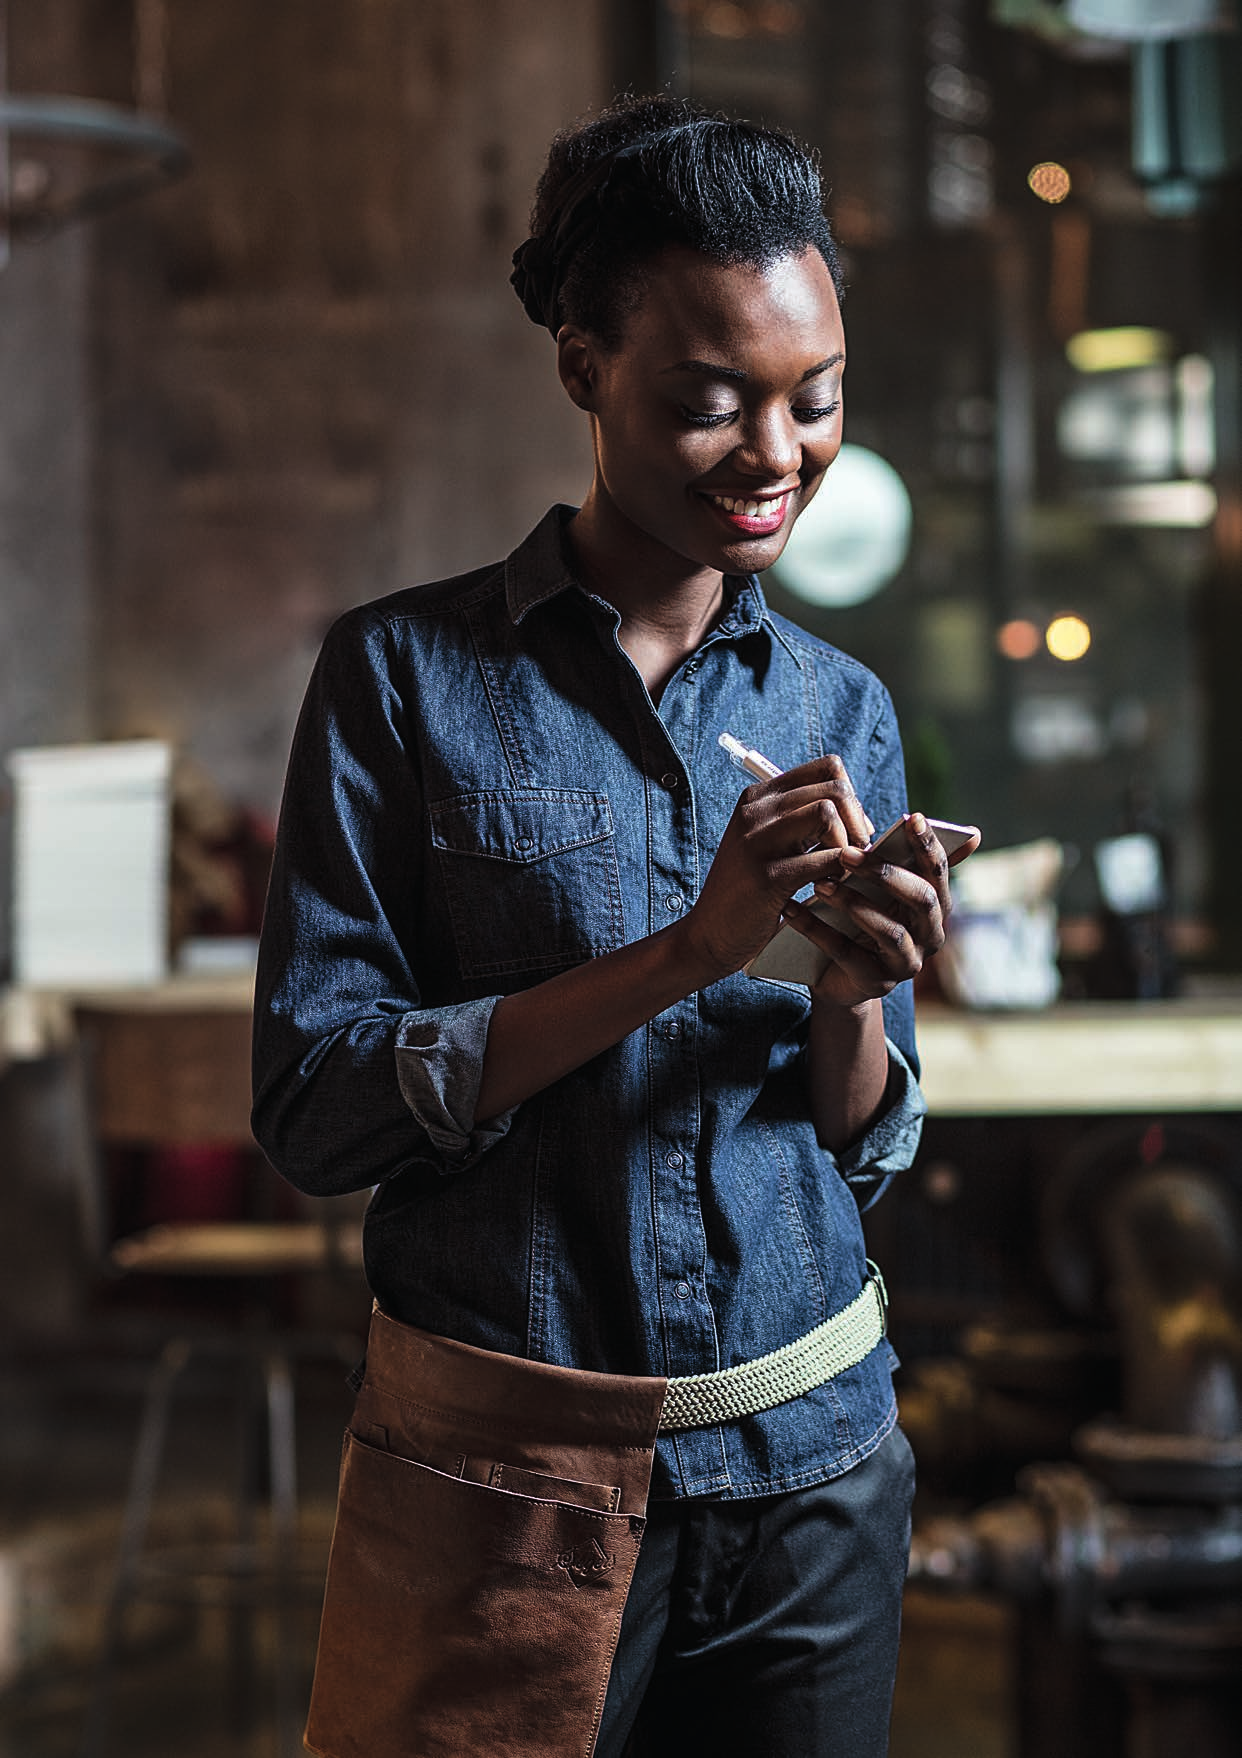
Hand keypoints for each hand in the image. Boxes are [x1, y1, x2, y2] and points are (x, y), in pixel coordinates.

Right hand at [683, 755, 872, 978]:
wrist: (710, 934)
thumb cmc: (748, 891)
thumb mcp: (768, 843)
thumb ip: (801, 822)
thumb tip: (857, 812)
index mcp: (759, 798)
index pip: (828, 768)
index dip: (853, 797)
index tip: (853, 829)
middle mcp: (755, 811)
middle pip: (834, 789)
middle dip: (858, 821)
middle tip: (857, 853)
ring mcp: (757, 841)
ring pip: (828, 813)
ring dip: (849, 845)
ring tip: (843, 870)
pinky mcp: (768, 875)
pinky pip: (825, 859)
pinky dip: (839, 872)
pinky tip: (830, 888)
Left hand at [783, 813, 980, 1008]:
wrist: (834, 973)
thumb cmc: (859, 917)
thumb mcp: (875, 887)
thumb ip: (895, 858)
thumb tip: (918, 817)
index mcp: (935, 907)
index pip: (939, 872)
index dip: (929, 846)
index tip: (911, 817)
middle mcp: (930, 936)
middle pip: (921, 900)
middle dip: (885, 874)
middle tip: (847, 854)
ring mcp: (905, 963)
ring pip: (889, 932)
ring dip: (854, 903)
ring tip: (820, 884)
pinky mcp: (875, 983)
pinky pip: (846, 954)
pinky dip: (817, 930)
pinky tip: (792, 910)